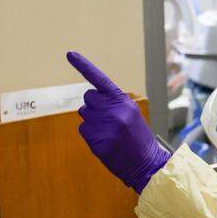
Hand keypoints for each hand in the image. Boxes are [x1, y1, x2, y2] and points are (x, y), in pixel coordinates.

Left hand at [67, 51, 170, 192]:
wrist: (147, 163)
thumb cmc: (139, 139)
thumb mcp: (132, 115)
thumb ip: (114, 105)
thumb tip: (90, 101)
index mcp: (124, 101)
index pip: (101, 80)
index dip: (84, 66)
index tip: (69, 54)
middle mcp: (113, 110)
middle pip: (89, 98)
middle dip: (94, 106)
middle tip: (108, 120)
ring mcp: (104, 124)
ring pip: (84, 114)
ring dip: (93, 122)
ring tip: (110, 133)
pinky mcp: (96, 138)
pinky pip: (83, 129)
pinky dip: (91, 135)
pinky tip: (105, 141)